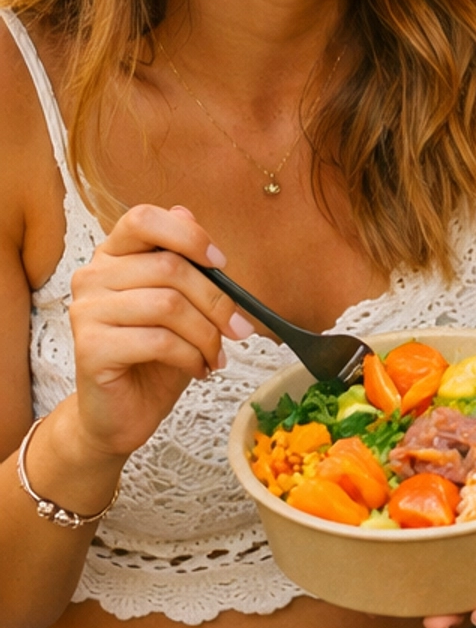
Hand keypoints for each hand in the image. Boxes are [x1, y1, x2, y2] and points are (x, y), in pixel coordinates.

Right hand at [68, 204, 250, 459]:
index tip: (221, 264)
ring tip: (216, 355)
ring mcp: (86, 311)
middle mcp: (92, 276)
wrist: (123, 414)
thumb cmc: (155, 357)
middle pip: (169, 267)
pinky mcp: (90, 348)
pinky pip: (158, 340)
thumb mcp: (181, 305)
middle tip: (237, 330)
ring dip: (207, 334)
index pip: (144, 218)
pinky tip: (198, 369)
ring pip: (168, 304)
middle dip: (216, 301)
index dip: (188, 235)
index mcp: (114, 256)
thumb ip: (182, 262)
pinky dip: (191, 356)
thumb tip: (187, 213)